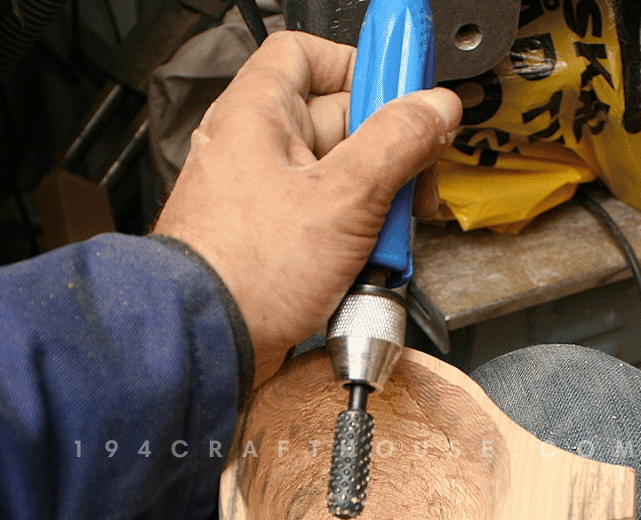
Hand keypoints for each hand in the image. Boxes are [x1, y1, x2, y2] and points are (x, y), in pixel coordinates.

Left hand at [153, 31, 461, 391]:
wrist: (206, 345)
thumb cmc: (244, 271)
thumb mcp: (344, 197)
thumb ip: (397, 143)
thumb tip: (434, 110)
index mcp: (257, 113)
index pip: (308, 53)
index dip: (359, 65)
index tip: (401, 92)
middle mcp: (254, 149)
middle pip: (340, 123)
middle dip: (386, 154)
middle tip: (411, 180)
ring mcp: (262, 199)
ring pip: (339, 180)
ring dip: (375, 206)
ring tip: (385, 235)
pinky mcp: (271, 244)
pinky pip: (326, 225)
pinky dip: (354, 242)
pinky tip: (365, 265)